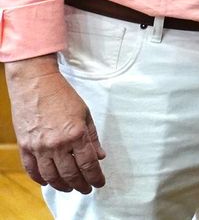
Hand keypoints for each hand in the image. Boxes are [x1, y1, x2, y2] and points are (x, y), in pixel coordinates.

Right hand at [5, 56, 105, 192]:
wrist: (35, 83)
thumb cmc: (63, 96)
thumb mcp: (85, 113)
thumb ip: (93, 137)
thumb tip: (100, 156)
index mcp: (76, 134)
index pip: (88, 164)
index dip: (95, 177)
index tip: (99, 183)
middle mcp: (57, 143)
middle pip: (70, 173)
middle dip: (81, 184)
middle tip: (86, 189)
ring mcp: (39, 146)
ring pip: (51, 176)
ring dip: (62, 185)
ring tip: (70, 188)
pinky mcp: (25, 146)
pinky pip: (32, 169)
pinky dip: (40, 179)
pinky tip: (48, 181)